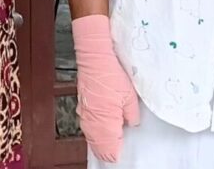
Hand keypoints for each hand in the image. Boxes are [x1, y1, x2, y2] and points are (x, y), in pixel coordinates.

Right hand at [72, 16, 141, 162]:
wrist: (94, 59)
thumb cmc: (112, 75)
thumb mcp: (130, 97)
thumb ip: (131, 115)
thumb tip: (130, 124)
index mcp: (106, 123)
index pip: (109, 149)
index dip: (116, 153)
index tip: (122, 154)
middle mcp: (93, 123)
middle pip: (98, 147)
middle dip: (108, 150)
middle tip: (118, 152)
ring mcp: (85, 116)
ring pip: (91, 138)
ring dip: (101, 142)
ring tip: (111, 143)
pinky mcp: (82, 108)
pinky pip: (87, 128)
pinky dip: (94, 132)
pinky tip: (102, 129)